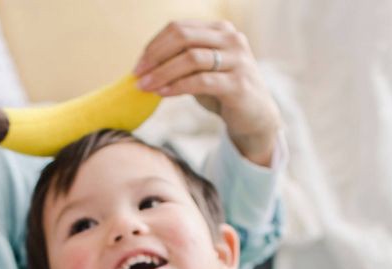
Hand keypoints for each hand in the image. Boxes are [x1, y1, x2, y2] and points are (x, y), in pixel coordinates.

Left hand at [134, 20, 281, 165]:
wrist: (255, 117)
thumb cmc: (223, 92)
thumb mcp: (201, 72)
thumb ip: (180, 63)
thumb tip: (145, 67)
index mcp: (220, 30)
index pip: (179, 28)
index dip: (154, 45)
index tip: (138, 66)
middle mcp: (231, 39)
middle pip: (183, 37)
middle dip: (155, 56)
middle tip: (137, 75)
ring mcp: (237, 59)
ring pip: (191, 58)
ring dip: (163, 73)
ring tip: (145, 87)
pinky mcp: (238, 84)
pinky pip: (201, 81)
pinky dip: (178, 87)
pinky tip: (163, 94)